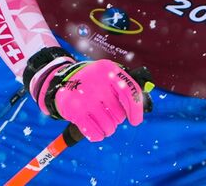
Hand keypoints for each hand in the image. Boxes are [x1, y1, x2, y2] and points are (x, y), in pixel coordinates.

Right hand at [23, 49, 146, 141]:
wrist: (63, 80)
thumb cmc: (94, 81)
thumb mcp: (108, 75)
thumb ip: (125, 86)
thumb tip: (143, 104)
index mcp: (108, 70)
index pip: (130, 91)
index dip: (136, 109)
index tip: (135, 121)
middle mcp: (97, 82)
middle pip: (119, 114)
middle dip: (116, 119)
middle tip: (108, 114)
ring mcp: (85, 96)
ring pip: (108, 126)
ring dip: (108, 129)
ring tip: (103, 123)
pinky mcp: (74, 110)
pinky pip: (93, 132)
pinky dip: (97, 136)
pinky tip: (97, 133)